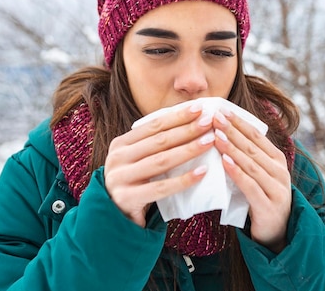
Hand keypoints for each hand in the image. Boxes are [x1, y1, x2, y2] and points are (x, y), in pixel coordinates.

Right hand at [104, 104, 213, 226]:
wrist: (114, 216)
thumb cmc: (135, 183)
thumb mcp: (138, 159)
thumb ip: (155, 144)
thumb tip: (191, 121)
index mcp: (121, 144)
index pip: (154, 126)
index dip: (178, 116)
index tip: (200, 108)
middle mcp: (118, 158)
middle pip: (159, 141)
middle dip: (187, 129)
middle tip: (210, 121)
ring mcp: (120, 178)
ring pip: (161, 161)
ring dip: (188, 149)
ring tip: (210, 141)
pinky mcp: (127, 198)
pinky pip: (161, 188)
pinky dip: (184, 179)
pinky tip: (202, 172)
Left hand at [212, 110, 290, 252]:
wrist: (277, 232)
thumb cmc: (261, 197)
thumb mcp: (257, 173)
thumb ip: (247, 156)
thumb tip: (222, 132)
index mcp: (277, 158)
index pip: (256, 135)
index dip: (239, 122)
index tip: (221, 110)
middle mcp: (280, 170)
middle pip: (252, 147)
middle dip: (232, 130)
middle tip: (215, 117)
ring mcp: (276, 188)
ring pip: (251, 164)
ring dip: (232, 148)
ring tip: (216, 136)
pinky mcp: (268, 205)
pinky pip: (250, 185)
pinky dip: (237, 172)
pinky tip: (224, 162)